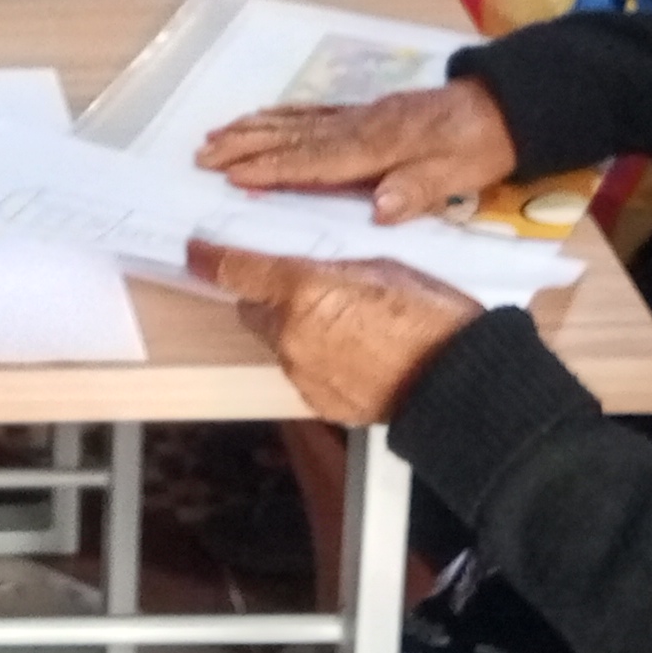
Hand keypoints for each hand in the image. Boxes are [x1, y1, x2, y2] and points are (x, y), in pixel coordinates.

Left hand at [190, 242, 481, 424]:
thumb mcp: (381, 266)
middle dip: (271, 297)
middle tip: (307, 289)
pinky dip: (316, 359)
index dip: (210, 259)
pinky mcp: (316, 400)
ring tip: (343, 325)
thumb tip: (309, 266)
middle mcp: (291, 332)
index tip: (195, 252)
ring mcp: (301, 371)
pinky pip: (302, 370)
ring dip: (295, 329)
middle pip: (255, 308)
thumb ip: (332, 266)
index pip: (237, 271)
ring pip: (278, 341)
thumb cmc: (429, 316)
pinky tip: (353, 354)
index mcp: (305, 289)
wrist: (456, 382)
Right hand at [199, 80, 517, 221]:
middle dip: (246, 146)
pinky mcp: (363, 112)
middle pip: (294, 138)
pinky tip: (262, 118)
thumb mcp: (458, 175)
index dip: (274, 170)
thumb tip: (378, 209)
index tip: (234, 177)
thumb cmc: (477, 148)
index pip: (317, 161)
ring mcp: (359, 116)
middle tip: (203, 155)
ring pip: (296, 122)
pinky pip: (312, 113)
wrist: (499, 107)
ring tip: (215, 136)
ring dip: (254, 129)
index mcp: (379, 146)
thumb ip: (416, 190)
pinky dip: (281, 116)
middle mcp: (360, 126)